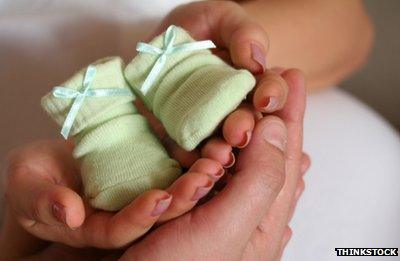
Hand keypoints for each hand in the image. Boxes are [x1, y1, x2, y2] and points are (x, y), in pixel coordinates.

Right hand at [0, 137, 228, 250]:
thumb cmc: (31, 182)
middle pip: (159, 212)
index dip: (141, 216)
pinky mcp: (148, 167)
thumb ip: (42, 202)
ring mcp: (138, 189)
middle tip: (208, 173)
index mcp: (97, 228)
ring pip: (173, 186)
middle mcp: (124, 213)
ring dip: (198, 171)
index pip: (123, 230)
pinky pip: (174, 161)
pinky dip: (191, 149)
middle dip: (184, 194)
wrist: (45, 169)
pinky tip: (208, 133)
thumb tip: (69, 211)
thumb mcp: (27, 191)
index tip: (161, 198)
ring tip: (220, 154)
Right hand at [120, 69, 306, 259]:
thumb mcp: (228, 229)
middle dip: (268, 118)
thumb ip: (260, 180)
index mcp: (265, 219)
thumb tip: (277, 127)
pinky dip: (214, 151)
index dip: (291, 113)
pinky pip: (210, 173)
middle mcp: (247, 215)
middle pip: (267, 154)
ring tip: (249, 106)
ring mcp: (219, 213)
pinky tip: (221, 145)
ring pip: (240, 161)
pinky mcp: (191, 211)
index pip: (287, 154)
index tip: (291, 76)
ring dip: (242, 131)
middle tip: (267, 85)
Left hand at [136, 1, 289, 169]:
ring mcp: (208, 127)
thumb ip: (243, 32)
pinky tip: (190, 163)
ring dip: (220, 152)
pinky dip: (190, 160)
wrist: (156, 46)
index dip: (272, 95)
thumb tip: (255, 61)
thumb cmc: (196, 28)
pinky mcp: (180, 139)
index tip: (265, 98)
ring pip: (220, 145)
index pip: (270, 92)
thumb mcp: (220, 18)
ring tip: (217, 154)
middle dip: (243, 128)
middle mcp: (235, 109)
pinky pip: (188, 154)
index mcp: (252, 84)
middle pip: (247, 124)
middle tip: (237, 132)